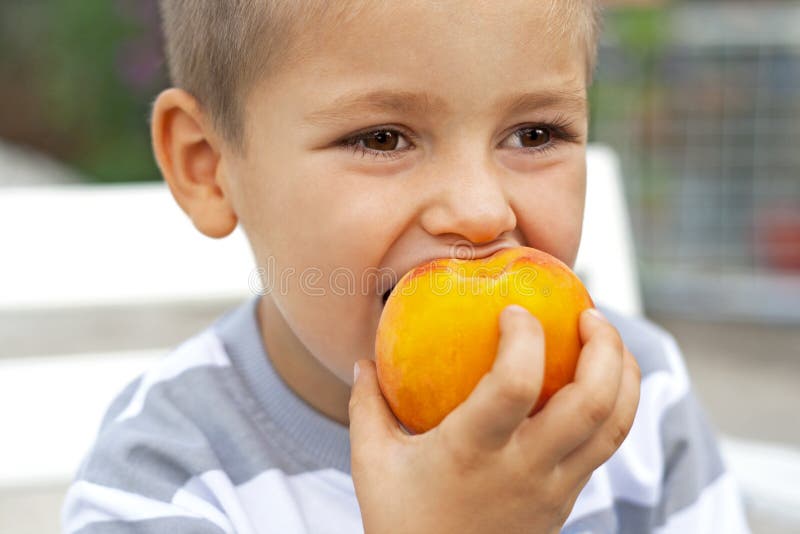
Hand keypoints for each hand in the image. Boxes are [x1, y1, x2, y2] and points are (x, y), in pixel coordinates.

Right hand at [349, 306, 640, 533]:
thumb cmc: (402, 525)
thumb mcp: (372, 465)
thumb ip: (367, 408)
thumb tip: (361, 362)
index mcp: (473, 452)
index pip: (514, 385)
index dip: (524, 338)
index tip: (513, 311)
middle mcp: (524, 469)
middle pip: (592, 402)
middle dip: (604, 346)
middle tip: (588, 313)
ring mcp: (554, 489)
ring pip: (614, 426)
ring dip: (623, 373)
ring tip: (606, 338)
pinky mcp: (566, 501)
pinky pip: (606, 446)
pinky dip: (615, 404)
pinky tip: (597, 381)